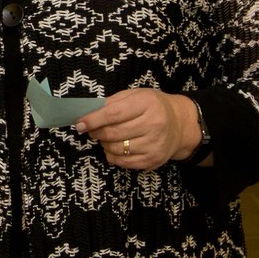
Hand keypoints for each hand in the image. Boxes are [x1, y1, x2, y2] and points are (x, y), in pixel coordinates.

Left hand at [75, 89, 207, 170]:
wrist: (179, 125)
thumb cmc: (152, 106)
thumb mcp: (135, 95)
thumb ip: (112, 102)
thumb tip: (88, 114)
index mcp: (147, 104)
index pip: (113, 114)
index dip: (93, 120)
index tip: (79, 123)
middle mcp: (153, 125)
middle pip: (113, 133)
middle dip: (96, 133)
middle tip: (92, 130)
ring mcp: (154, 145)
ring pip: (115, 149)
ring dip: (104, 144)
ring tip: (107, 137)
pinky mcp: (152, 160)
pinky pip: (122, 162)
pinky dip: (112, 156)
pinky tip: (115, 147)